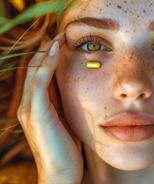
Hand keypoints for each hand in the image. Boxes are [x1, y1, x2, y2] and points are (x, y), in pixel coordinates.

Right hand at [17, 33, 83, 183]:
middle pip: (35, 70)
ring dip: (45, 54)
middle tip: (60, 35)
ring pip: (35, 74)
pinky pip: (39, 86)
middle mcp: (29, 105)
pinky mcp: (37, 115)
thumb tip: (70, 85)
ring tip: (57, 39)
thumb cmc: (67, 146)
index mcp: (38, 105)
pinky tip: (53, 54)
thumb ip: (63, 103)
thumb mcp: (66, 118)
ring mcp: (30, 110)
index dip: (49, 57)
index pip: (41, 74)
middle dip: (46, 51)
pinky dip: (45, 68)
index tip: (63, 42)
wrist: (62, 172)